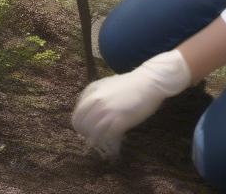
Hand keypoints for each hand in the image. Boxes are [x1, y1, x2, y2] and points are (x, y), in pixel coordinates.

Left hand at [72, 50, 191, 159]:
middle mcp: (96, 101)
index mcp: (92, 91)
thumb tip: (91, 112)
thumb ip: (96, 96)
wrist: (148, 82)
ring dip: (96, 140)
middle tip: (94, 138)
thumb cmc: (130, 84)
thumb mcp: (107, 85)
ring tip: (104, 142)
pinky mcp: (118, 121)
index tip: (88, 130)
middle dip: (85, 134)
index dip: (81, 125)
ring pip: (91, 133)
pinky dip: (108, 143)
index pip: (77, 114)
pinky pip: (106, 137)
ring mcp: (106, 111)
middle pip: (80, 125)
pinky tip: (114, 143)